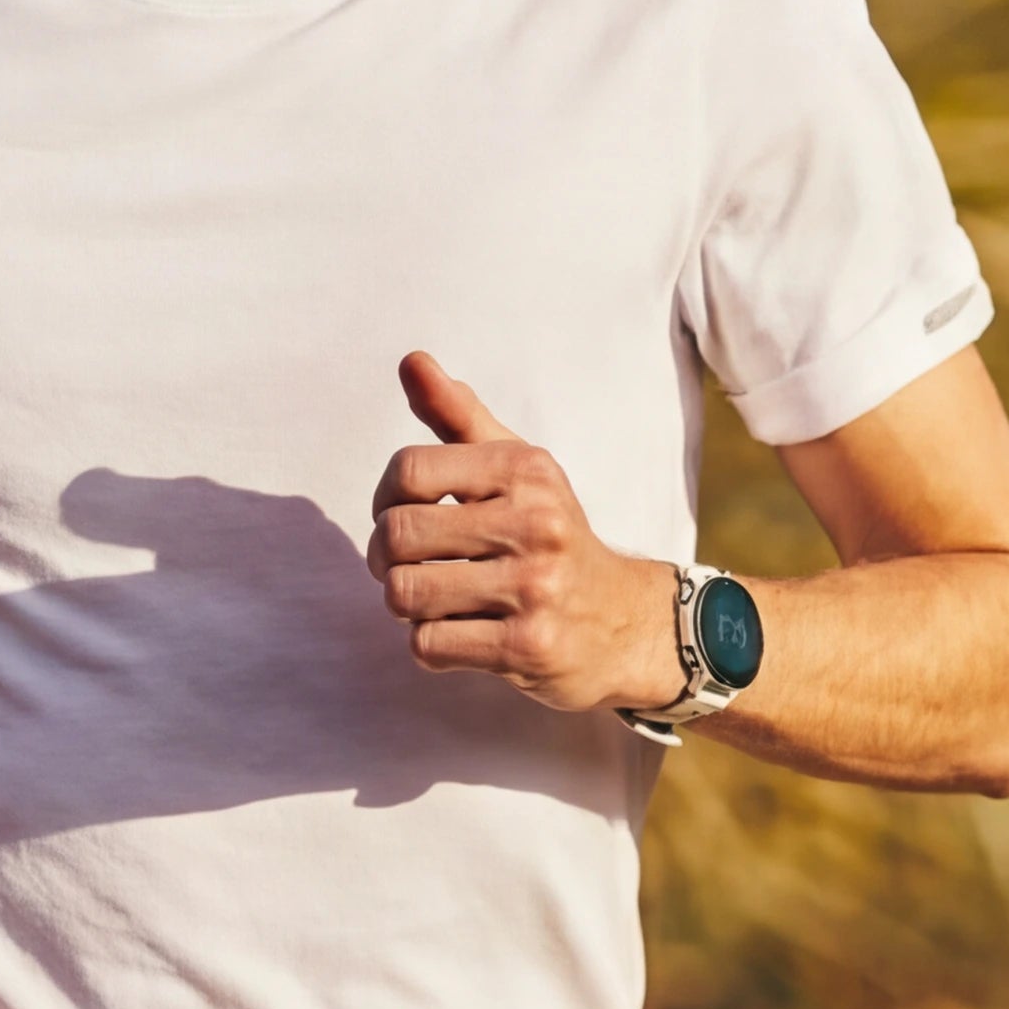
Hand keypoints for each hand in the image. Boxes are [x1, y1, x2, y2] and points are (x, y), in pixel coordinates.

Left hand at [368, 352, 685, 717]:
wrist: (624, 622)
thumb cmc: (550, 535)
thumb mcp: (516, 468)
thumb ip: (458, 415)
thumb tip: (411, 360)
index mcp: (528, 470)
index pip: (410, 470)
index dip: (384, 496)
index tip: (399, 512)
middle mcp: (536, 524)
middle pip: (398, 534)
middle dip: (385, 555)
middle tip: (404, 565)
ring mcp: (534, 589)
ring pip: (405, 593)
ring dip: (405, 603)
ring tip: (432, 599)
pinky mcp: (527, 648)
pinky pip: (428, 645)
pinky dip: (429, 645)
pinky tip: (460, 634)